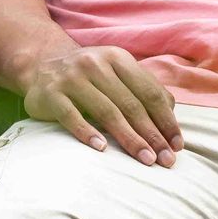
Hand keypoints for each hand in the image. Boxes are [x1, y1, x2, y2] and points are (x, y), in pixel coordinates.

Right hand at [22, 43, 182, 163]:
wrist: (40, 65)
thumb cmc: (89, 77)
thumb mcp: (116, 73)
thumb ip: (142, 88)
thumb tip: (171, 115)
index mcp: (118, 58)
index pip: (149, 92)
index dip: (166, 120)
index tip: (177, 145)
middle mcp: (95, 63)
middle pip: (131, 104)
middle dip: (152, 135)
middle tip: (166, 160)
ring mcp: (71, 78)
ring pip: (106, 111)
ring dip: (129, 138)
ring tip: (145, 159)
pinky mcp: (50, 94)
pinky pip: (72, 116)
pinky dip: (87, 132)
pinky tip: (102, 149)